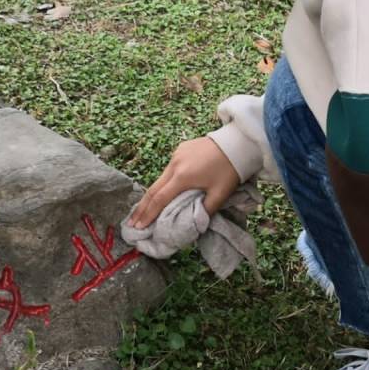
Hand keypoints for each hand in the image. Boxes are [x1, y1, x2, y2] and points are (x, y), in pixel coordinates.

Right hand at [126, 136, 241, 228]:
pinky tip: (161, 191)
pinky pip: (169, 169)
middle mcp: (175, 165)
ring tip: (143, 210)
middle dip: (142, 207)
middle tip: (131, 222)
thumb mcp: (220, 194)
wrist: (237, 142)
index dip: (148, 215)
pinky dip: (163, 182)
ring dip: (152, 195)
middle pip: (153, 189)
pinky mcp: (181, 149)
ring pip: (160, 178)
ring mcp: (176, 155)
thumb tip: (194, 225)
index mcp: (183, 177)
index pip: (160, 199)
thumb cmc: (230, 169)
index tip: (138, 227)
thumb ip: (205, 211)